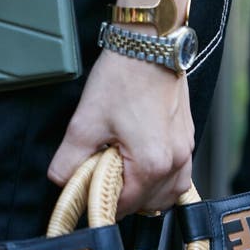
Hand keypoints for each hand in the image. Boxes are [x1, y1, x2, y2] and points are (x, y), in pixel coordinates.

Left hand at [48, 49, 193, 218]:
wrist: (149, 43)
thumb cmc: (123, 76)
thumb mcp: (85, 121)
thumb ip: (69, 160)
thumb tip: (62, 183)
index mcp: (151, 163)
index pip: (123, 206)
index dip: (99, 200)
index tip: (87, 187)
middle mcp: (175, 161)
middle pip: (148, 204)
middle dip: (123, 196)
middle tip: (103, 171)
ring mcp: (185, 148)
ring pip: (167, 193)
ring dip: (145, 191)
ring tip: (122, 167)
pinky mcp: (187, 136)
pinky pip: (178, 173)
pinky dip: (161, 176)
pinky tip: (141, 159)